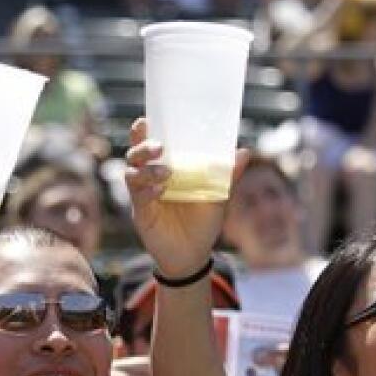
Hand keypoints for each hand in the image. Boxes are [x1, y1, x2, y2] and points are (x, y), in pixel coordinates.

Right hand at [124, 118, 247, 277]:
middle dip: (142, 147)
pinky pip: (138, 197)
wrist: (193, 255)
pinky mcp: (142, 214)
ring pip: (132, 174)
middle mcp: (150, 180)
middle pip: (134, 156)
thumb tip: (243, 151)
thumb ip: (227, 175)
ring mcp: (143, 197)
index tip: (145, 120)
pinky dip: (147, 191)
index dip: (142, 133)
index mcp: (165, 170)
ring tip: (166, 172)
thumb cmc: (202, 223)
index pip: (148, 147)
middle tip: (159, 147)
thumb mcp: (217, 196)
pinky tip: (161, 192)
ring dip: (147, 170)